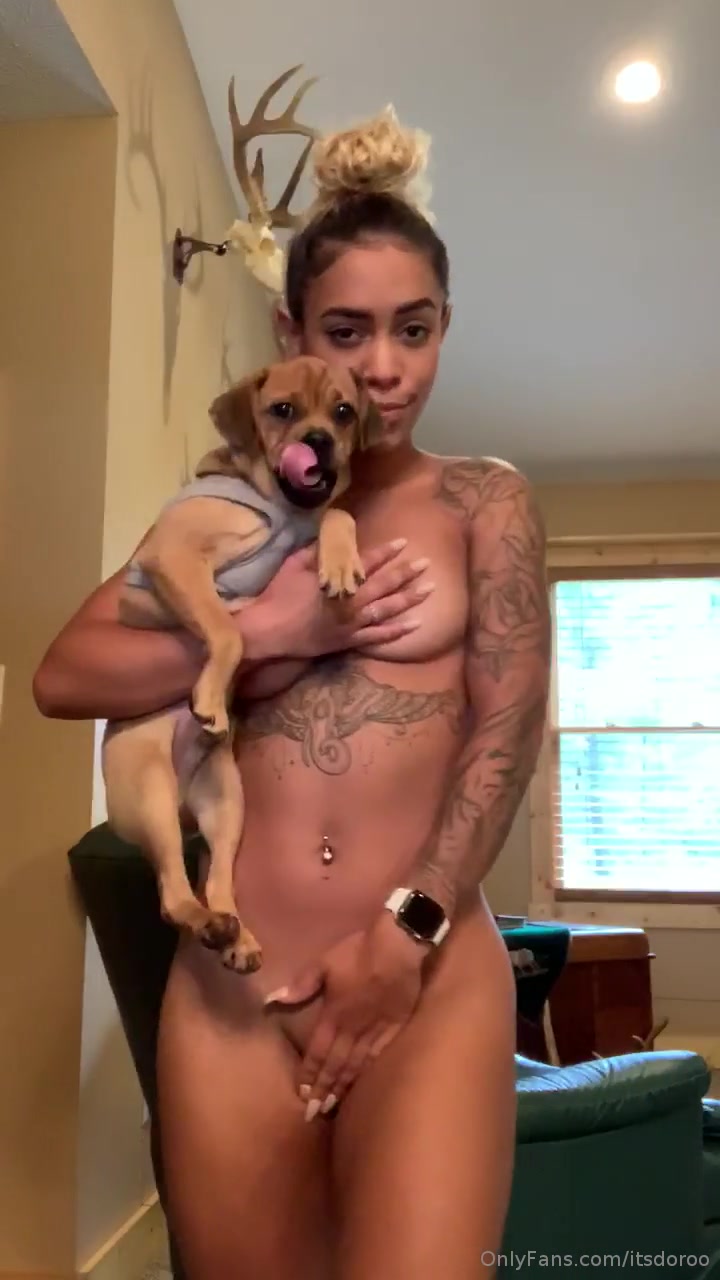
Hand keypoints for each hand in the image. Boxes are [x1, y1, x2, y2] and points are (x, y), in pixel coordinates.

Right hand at [255, 538, 431, 660]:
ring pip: (388, 609)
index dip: (387, 552)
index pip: (368, 562)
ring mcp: (352, 623)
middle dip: (406, 572)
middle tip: (427, 563)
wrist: (269, 631)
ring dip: (410, 598)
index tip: (404, 543)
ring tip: (430, 589)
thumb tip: (334, 537)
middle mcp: (352, 602)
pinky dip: (397, 631)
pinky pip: (378, 637)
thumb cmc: (279, 595)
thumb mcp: (295, 564)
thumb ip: (318, 551)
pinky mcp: (349, 641)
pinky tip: (415, 625)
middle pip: (385, 584)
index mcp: (339, 581)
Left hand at [265, 913, 426, 1118]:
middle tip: (313, 1112)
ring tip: (332, 1106)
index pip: (317, 1053)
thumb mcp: (324, 963)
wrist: (398, 947)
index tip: (301, 1095)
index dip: (308, 1074)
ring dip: (343, 1087)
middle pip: (335, 1065)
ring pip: (356, 1066)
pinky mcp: (394, 1029)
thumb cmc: (358, 953)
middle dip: (323, 1089)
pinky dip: (368, 1072)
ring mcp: (375, 1032)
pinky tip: (363, 1084)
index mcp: (333, 1016)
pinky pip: (378, 1056)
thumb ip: (301, 985)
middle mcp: (352, 1030)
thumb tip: (272, 999)